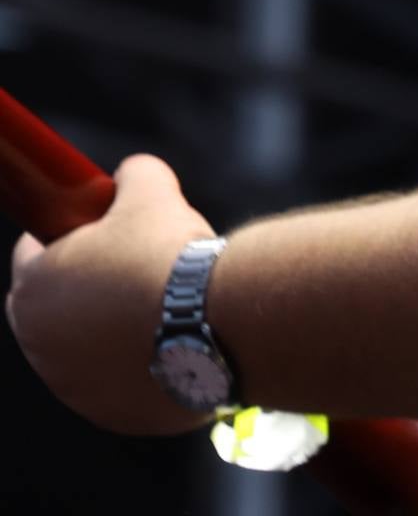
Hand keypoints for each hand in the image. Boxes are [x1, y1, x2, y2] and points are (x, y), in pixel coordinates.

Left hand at [6, 155, 217, 435]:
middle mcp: (38, 344)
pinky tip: (173, 342)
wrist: (217, 322)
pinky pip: (115, 383)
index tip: (98, 228)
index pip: (32, 251)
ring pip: (83, 349)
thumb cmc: (171, 257)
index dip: (66, 234)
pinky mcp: (109, 412)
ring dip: (108, 330)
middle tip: (132, 269)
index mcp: (33, 287)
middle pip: (53, 307)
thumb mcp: (152, 193)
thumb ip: (133, 176)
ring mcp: (71, 385)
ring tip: (162, 308)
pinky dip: (135, 365)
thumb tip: (132, 172)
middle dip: (83, 288)